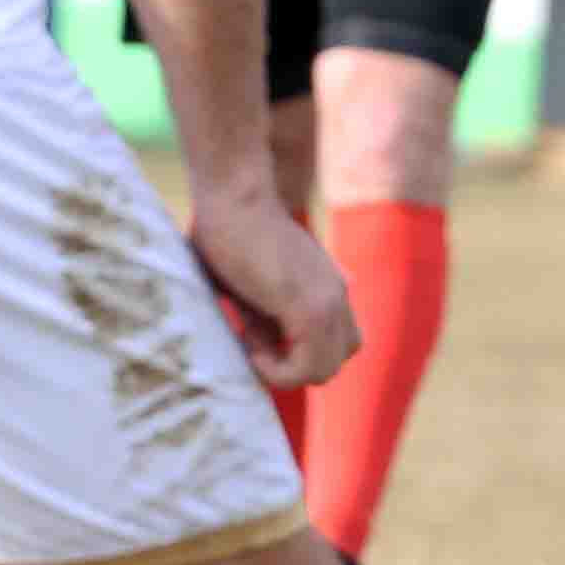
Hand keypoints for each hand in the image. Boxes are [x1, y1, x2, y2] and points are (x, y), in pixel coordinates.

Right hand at [185, 184, 359, 390]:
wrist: (234, 193)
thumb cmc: (227, 229)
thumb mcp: (252, 280)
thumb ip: (265, 311)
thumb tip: (257, 341)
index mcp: (327, 287)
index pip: (334, 343)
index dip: (294, 349)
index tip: (251, 328)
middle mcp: (337, 296)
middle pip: (336, 359)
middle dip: (292, 363)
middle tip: (250, 336)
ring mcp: (327, 302)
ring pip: (326, 370)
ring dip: (285, 370)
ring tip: (248, 339)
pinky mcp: (309, 308)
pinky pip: (308, 367)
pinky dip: (277, 371)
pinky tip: (247, 345)